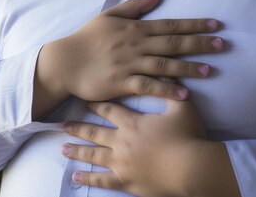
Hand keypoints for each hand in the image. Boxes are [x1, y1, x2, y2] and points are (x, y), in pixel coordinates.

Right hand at [39, 0, 223, 102]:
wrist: (65, 61)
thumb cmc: (87, 38)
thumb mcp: (109, 15)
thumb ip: (134, 6)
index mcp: (135, 28)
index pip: (170, 24)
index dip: (194, 25)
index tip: (215, 25)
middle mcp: (136, 45)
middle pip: (173, 43)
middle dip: (199, 43)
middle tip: (221, 45)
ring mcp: (130, 64)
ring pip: (164, 65)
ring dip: (188, 67)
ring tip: (210, 70)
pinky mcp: (122, 83)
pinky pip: (148, 86)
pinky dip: (167, 89)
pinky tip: (184, 93)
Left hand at [61, 100, 239, 196]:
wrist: (192, 167)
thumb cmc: (188, 136)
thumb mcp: (182, 107)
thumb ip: (172, 90)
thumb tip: (167, 72)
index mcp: (133, 123)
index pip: (110, 111)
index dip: (96, 105)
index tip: (84, 102)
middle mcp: (122, 142)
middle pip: (96, 133)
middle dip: (79, 128)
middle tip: (63, 126)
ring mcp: (122, 163)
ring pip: (94, 156)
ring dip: (78, 151)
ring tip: (63, 148)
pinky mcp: (126, 182)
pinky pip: (103, 180)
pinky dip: (88, 178)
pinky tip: (76, 176)